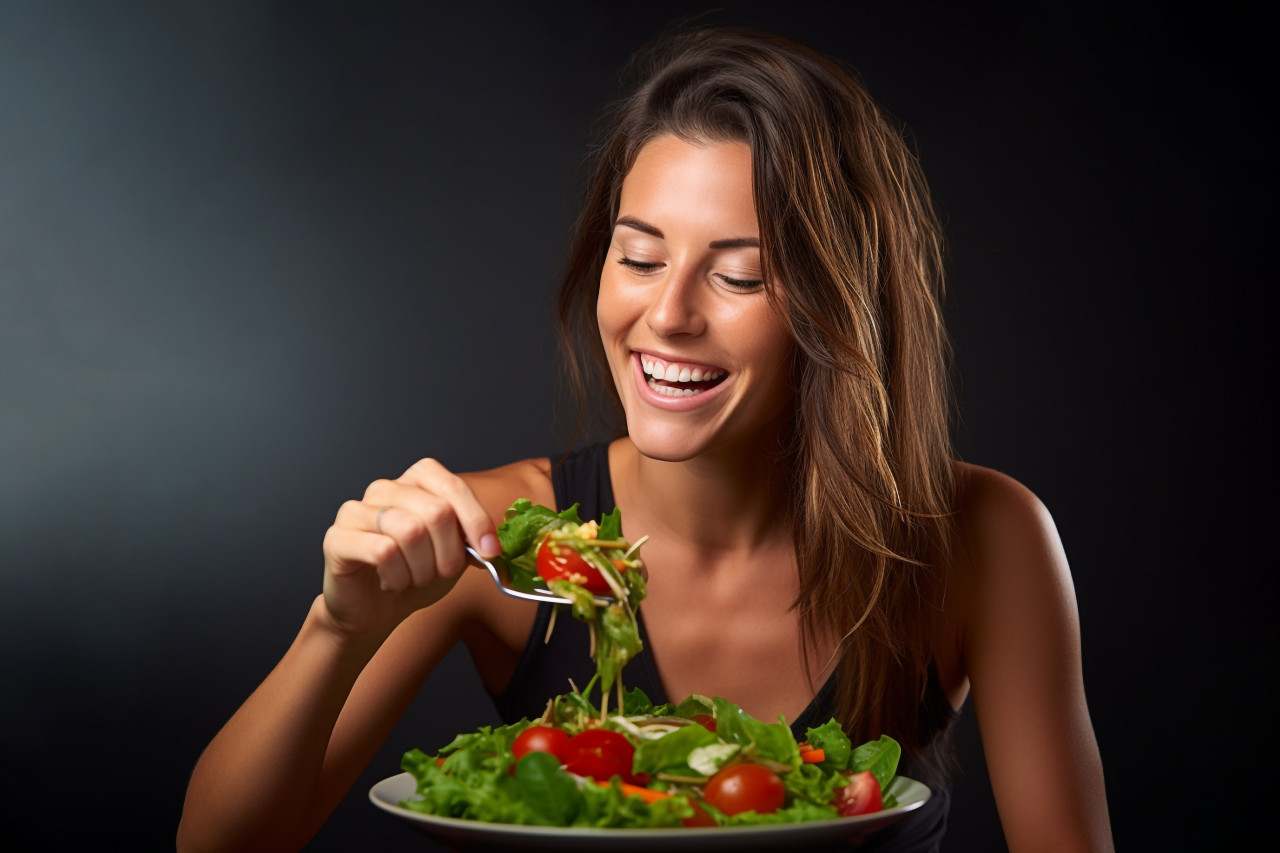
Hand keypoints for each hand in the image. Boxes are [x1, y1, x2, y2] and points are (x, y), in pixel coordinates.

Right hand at [318, 458, 501, 638]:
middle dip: (449, 553)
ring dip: (422, 568)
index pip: (452, 486)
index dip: (475, 520)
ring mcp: (356, 509)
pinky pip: (383, 551)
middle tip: (440, 573)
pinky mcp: (337, 537)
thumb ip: (472, 542)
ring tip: (413, 578)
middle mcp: (385, 488)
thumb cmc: (413, 574)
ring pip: (410, 531)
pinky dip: (397, 576)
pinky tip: (391, 582)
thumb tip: (491, 545)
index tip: (489, 551)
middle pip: (436, 511)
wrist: (373, 609)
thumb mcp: (454, 555)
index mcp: (415, 482)